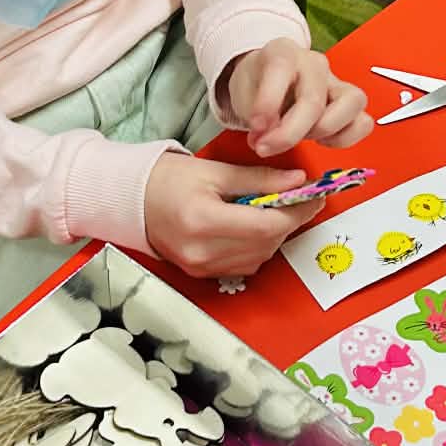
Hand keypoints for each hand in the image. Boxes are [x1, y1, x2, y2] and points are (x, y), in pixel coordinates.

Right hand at [143, 153, 324, 280]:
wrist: (130, 201)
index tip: (314, 196)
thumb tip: (298, 182)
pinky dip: (257, 247)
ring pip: (259, 257)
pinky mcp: (201, 274)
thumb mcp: (214, 171)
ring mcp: (200, 267)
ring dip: (274, 235)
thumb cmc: (167, 180)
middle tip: (301, 199)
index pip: (266, 225)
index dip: (296, 212)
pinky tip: (252, 227)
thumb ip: (259, 179)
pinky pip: (244, 265)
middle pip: (266, 243)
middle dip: (289, 221)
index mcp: (203, 221)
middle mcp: (202, 251)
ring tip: (274, 210)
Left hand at [225, 40, 372, 159]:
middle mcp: (314, 63)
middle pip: (314, 99)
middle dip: (289, 133)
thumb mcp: (244, 95)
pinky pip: (362, 122)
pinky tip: (320, 140)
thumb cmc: (257, 86)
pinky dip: (343, 137)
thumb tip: (269, 137)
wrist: (267, 84)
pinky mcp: (350, 102)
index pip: (281, 69)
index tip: (255, 127)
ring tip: (302, 138)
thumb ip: (257, 116)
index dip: (268, 102)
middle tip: (265, 147)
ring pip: (352, 102)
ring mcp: (337, 81)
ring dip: (324, 130)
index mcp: (283, 52)